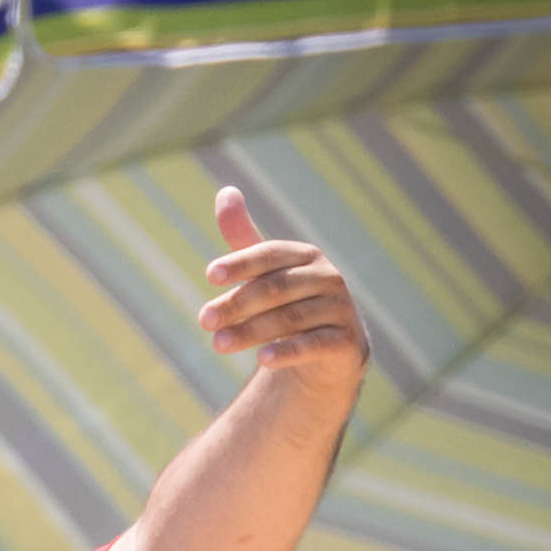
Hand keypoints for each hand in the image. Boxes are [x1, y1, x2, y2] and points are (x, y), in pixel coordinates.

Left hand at [197, 185, 368, 403]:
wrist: (331, 352)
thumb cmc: (291, 304)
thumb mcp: (267, 273)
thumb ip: (244, 239)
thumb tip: (225, 191)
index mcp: (306, 256)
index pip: (270, 255)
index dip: (241, 263)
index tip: (210, 275)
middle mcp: (327, 277)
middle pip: (276, 288)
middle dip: (237, 303)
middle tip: (203, 320)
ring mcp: (340, 309)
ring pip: (290, 318)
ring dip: (250, 331)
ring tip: (217, 344)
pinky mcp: (346, 341)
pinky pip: (313, 345)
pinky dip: (287, 351)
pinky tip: (261, 360)